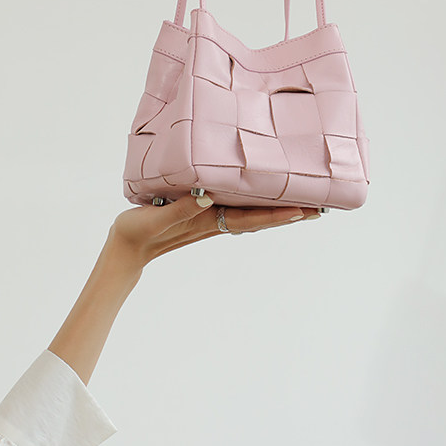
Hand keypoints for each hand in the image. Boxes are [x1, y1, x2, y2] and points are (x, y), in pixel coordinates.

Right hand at [109, 193, 320, 268]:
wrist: (124, 248)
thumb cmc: (137, 232)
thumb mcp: (156, 219)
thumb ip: (181, 209)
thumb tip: (209, 197)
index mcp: (207, 222)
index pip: (251, 219)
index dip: (278, 215)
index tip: (305, 211)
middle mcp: (214, 221)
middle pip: (260, 218)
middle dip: (289, 213)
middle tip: (320, 208)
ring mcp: (209, 220)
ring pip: (251, 215)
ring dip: (276, 209)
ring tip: (302, 202)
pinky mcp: (201, 216)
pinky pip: (236, 210)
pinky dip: (255, 205)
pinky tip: (261, 197)